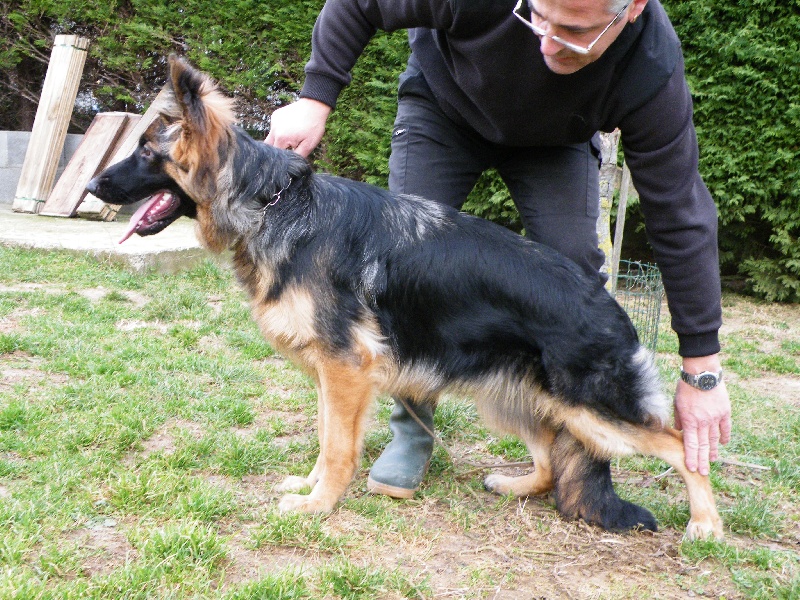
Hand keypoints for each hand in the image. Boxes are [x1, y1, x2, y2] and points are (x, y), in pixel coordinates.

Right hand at [265, 98, 331, 157]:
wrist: (314, 105)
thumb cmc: (313, 126)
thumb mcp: (308, 145)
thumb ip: (298, 157)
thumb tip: (291, 166)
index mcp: (281, 138)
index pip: (276, 155)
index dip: (281, 159)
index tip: (286, 161)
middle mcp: (274, 130)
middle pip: (269, 146)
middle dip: (277, 151)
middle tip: (287, 151)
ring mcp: (273, 121)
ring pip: (271, 137)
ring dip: (279, 141)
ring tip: (292, 137)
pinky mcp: (275, 116)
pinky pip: (275, 128)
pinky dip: (280, 131)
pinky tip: (291, 128)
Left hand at [674, 355, 731, 475]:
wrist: (702, 373)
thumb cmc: (686, 387)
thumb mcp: (676, 403)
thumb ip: (678, 418)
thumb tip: (679, 429)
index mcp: (689, 421)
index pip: (691, 444)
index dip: (691, 457)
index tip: (692, 468)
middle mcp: (703, 422)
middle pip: (704, 446)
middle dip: (703, 460)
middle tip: (703, 472)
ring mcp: (715, 418)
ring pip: (715, 439)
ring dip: (713, 451)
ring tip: (712, 460)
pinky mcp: (724, 411)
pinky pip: (725, 428)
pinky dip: (724, 436)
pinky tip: (723, 444)